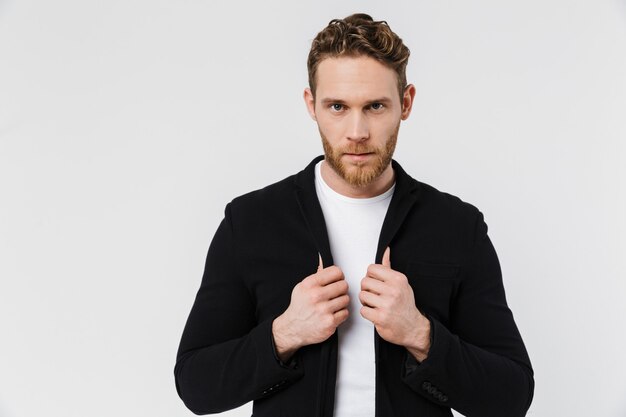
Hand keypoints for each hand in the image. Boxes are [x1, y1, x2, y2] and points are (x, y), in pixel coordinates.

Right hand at [272, 255, 348, 360]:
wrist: (293, 328)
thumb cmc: (299, 307)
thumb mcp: (302, 287)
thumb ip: (316, 276)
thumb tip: (324, 262)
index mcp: (310, 284)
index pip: (336, 272)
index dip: (338, 276)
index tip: (337, 280)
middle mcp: (316, 296)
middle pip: (343, 285)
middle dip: (341, 289)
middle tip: (335, 293)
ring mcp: (323, 310)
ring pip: (346, 299)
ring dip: (341, 302)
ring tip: (333, 304)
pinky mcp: (329, 322)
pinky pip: (345, 312)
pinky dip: (341, 313)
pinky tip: (332, 313)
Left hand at [359, 247, 430, 361]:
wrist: (413, 327)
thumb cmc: (405, 304)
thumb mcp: (400, 283)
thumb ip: (389, 267)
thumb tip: (385, 251)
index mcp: (398, 279)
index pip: (371, 269)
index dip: (370, 276)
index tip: (376, 283)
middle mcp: (393, 290)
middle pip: (364, 282)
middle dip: (367, 289)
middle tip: (374, 295)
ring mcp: (387, 304)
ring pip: (362, 295)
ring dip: (366, 301)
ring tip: (375, 304)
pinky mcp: (380, 317)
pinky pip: (363, 310)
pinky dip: (367, 313)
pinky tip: (375, 313)